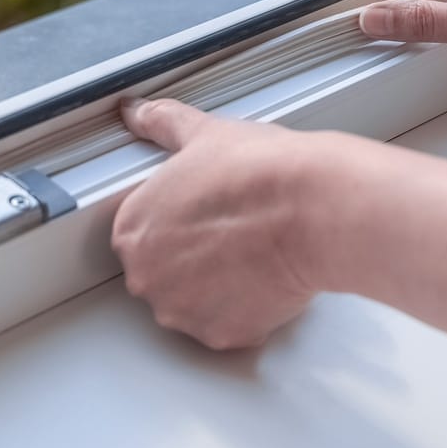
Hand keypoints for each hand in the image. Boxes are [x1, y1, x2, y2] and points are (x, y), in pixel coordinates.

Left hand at [111, 98, 326, 349]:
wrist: (313, 210)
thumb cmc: (261, 173)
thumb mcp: (204, 134)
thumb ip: (163, 124)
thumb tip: (139, 112)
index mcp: (133, 229)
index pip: (142, 234)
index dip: (177, 223)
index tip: (205, 215)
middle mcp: (146, 277)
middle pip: (163, 274)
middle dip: (193, 260)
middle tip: (232, 235)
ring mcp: (183, 311)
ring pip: (194, 304)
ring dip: (217, 288)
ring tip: (251, 255)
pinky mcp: (222, 335)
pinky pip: (228, 326)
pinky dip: (246, 310)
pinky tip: (265, 279)